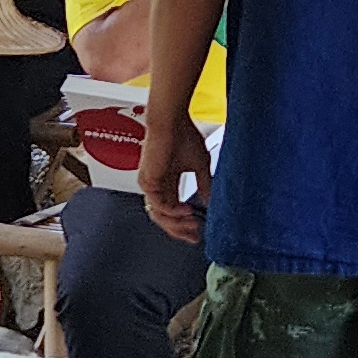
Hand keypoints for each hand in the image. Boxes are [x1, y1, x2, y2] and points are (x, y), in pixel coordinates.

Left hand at [139, 107, 213, 243]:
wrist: (172, 121)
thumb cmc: (184, 135)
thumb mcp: (200, 165)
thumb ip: (204, 185)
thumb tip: (210, 202)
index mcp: (168, 183)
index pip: (173, 211)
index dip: (185, 225)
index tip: (198, 232)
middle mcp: (157, 186)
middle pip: (164, 218)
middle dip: (180, 230)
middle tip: (195, 235)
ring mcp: (150, 185)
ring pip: (159, 216)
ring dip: (176, 224)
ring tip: (192, 224)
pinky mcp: (147, 181)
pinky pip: (158, 205)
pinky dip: (172, 211)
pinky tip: (186, 211)